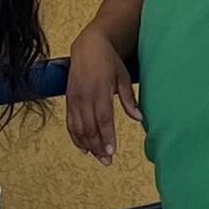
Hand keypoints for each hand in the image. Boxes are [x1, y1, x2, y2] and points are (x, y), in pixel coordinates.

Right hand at [61, 35, 137, 163]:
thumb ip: (129, 99)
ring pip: (79, 128)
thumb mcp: (123, 76)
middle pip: (90, 127)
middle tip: (108, 161)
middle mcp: (84, 96)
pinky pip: (70, 123)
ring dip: (88, 145)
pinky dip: (75, 137)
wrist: (88, 47)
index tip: (112, 151)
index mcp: (99, 90)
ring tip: (99, 158)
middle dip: (98, 146)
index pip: (103, 118)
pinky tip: (84, 148)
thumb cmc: (109, 61)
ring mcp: (74, 99)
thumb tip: (139, 118)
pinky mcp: (68, 100)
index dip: (107, 136)